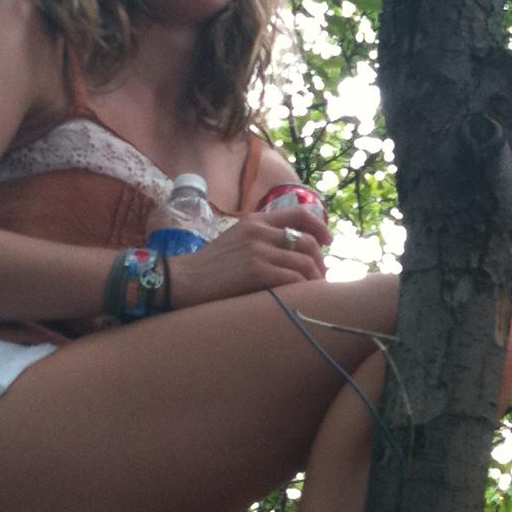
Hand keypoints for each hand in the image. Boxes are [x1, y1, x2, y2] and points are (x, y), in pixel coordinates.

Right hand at [166, 207, 329, 308]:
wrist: (182, 280)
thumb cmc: (209, 267)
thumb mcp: (236, 241)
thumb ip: (261, 239)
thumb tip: (293, 251)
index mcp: (255, 220)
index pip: (299, 213)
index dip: (320, 226)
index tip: (329, 241)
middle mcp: (259, 231)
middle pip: (308, 242)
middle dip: (321, 262)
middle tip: (321, 277)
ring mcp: (257, 251)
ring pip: (305, 263)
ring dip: (315, 279)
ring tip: (313, 291)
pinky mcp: (255, 272)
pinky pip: (293, 279)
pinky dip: (302, 289)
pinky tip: (300, 298)